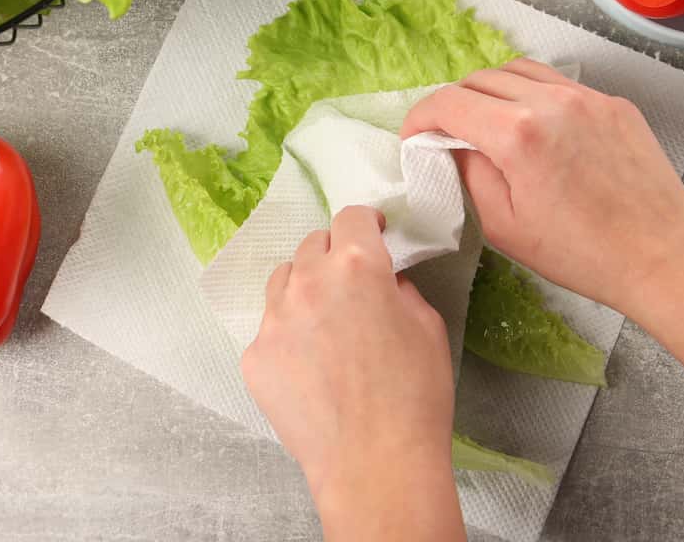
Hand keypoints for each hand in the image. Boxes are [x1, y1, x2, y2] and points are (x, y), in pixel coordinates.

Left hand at [241, 206, 464, 541]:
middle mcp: (308, 282)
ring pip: (283, 281)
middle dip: (333, 254)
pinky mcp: (255, 357)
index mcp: (357, 266)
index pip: (350, 218)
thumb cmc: (415, 397)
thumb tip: (383, 283)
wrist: (375, 464)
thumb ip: (400, 290)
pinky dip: (289, 335)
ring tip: (324, 322)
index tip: (371, 231)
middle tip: (350, 282)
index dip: (364, 222)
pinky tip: (310, 366)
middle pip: (312, 245)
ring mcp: (274, 320)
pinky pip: (270, 329)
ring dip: (304, 288)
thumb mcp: (428, 328)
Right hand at [401, 58, 683, 311]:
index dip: (420, 118)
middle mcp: (551, 102)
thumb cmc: (583, 253)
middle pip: (479, 79)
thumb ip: (469, 174)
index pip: (448, 102)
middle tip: (448, 135)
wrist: (661, 256)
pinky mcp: (613, 104)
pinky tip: (536, 130)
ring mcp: (587, 97)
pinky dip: (534, 97)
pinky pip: (559, 84)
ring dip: (492, 92)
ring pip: (519, 71)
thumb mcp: (504, 225)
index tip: (415, 137)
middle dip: (454, 104)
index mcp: (517, 134)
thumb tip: (452, 146)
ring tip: (489, 125)